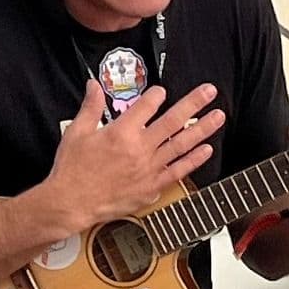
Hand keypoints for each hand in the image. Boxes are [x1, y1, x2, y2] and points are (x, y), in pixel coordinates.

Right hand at [34, 81, 224, 233]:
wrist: (71, 203)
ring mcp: (149, 169)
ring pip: (181, 145)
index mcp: (121, 132)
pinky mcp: (151, 187)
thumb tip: (93, 85)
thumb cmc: (72, 170)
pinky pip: (178, 171)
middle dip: (193, 103)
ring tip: (218, 116)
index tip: (161, 92)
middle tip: (209, 92)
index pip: (147, 105)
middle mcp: (139, 148)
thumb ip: (90, 106)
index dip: (156, 95)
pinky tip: (206, 150)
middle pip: (172, 121)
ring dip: (202, 129)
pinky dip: (194, 160)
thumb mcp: (77, 132)